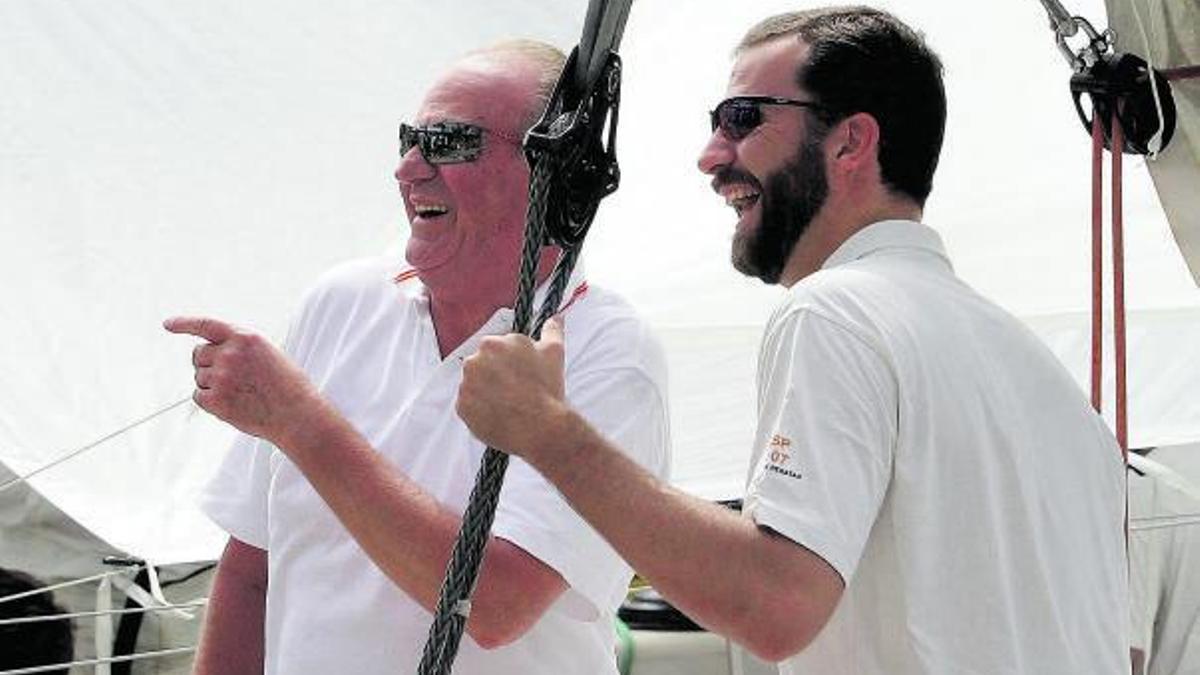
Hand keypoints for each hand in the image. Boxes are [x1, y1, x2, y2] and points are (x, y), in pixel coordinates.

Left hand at [164, 316, 321, 447]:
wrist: (296, 414)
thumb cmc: (287, 386)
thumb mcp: (268, 354)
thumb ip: (240, 348)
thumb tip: (209, 357)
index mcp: (245, 337)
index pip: (206, 325)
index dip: (185, 323)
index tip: (168, 324)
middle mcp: (230, 353)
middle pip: (198, 354)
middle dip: (206, 363)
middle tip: (227, 377)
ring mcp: (221, 376)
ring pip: (199, 377)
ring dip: (212, 385)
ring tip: (240, 393)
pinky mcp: (215, 399)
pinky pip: (198, 396)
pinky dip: (209, 401)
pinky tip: (232, 404)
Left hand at [457, 316, 569, 462]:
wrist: (539, 427)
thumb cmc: (547, 388)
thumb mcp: (554, 353)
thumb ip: (552, 330)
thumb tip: (556, 317)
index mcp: (492, 343)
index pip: (498, 349)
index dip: (512, 362)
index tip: (522, 373)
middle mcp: (473, 361)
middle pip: (483, 365)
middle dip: (497, 374)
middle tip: (517, 389)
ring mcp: (465, 385)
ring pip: (475, 385)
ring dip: (487, 391)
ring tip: (509, 403)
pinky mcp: (462, 408)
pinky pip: (470, 406)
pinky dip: (481, 409)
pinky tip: (500, 414)